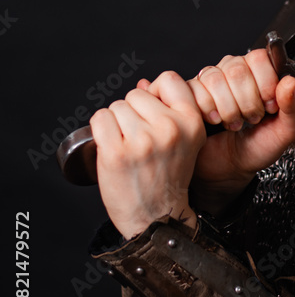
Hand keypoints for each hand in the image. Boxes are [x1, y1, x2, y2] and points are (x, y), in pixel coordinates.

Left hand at [90, 71, 204, 238]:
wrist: (157, 218)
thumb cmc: (168, 178)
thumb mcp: (186, 141)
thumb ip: (172, 111)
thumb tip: (144, 83)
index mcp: (191, 123)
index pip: (169, 79)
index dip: (156, 92)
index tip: (153, 111)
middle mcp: (169, 129)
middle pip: (136, 93)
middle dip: (133, 112)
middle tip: (140, 139)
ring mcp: (142, 141)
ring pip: (116, 106)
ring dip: (116, 123)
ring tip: (128, 146)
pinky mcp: (117, 153)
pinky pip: (100, 118)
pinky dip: (100, 129)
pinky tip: (111, 145)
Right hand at [137, 49, 294, 202]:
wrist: (229, 169)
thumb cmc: (257, 148)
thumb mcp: (284, 132)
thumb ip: (293, 107)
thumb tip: (290, 82)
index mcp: (259, 72)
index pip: (260, 57)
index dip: (265, 84)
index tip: (269, 107)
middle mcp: (234, 70)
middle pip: (238, 69)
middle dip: (247, 102)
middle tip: (251, 119)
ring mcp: (210, 79)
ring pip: (216, 79)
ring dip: (228, 110)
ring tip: (234, 123)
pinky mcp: (190, 92)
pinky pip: (196, 90)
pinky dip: (209, 112)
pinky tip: (215, 121)